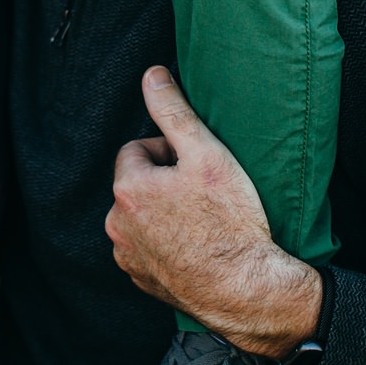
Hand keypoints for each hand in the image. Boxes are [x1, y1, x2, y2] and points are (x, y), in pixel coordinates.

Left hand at [106, 67, 322, 360]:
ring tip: (202, 222)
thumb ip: (174, 110)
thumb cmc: (231, 222)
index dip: (171, 154)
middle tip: (204, 195)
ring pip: (141, 217)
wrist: (248, 290)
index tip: (198, 170)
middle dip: (164, 183)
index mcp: (128, 189)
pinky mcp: (142, 280)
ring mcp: (128, 256)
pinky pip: (148, 247)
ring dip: (163, 213)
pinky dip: (165, 243)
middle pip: (138, 184)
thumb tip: (152, 74)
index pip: (138, 150)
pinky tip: (196, 246)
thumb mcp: (207, 154)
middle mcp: (117, 225)